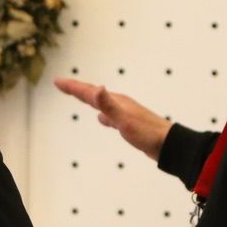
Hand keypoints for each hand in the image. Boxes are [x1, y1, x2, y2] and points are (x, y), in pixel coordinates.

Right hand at [53, 77, 172, 160]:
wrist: (170, 145)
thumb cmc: (148, 134)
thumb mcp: (125, 121)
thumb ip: (109, 106)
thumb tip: (96, 88)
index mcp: (117, 102)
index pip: (89, 92)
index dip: (72, 87)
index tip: (57, 81)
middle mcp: (120, 105)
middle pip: (94, 94)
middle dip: (77, 89)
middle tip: (62, 84)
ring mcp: (125, 114)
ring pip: (101, 104)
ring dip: (89, 99)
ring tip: (80, 96)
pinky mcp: (130, 124)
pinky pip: (110, 115)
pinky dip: (102, 113)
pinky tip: (103, 119)